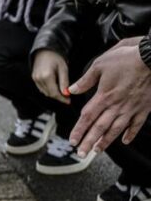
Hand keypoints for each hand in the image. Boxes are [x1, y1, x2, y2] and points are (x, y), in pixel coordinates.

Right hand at [32, 49, 70, 104]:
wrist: (44, 50)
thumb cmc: (55, 58)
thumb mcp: (63, 69)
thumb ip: (64, 82)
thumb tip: (66, 94)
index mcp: (46, 76)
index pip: (54, 93)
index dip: (62, 99)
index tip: (69, 101)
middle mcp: (39, 78)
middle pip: (49, 94)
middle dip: (58, 97)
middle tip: (67, 97)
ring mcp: (35, 79)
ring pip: (45, 92)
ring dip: (53, 94)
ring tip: (61, 91)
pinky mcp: (34, 78)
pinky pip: (42, 88)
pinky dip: (48, 90)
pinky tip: (54, 86)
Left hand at [68, 37, 150, 154]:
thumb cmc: (124, 60)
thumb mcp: (99, 66)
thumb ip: (85, 80)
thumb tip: (71, 90)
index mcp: (104, 96)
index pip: (87, 117)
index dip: (79, 130)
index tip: (72, 140)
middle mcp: (117, 106)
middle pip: (100, 127)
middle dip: (89, 142)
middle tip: (80, 154)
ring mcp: (131, 109)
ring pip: (116, 129)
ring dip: (106, 141)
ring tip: (97, 151)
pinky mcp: (144, 108)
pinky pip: (136, 125)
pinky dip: (130, 134)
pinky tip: (125, 141)